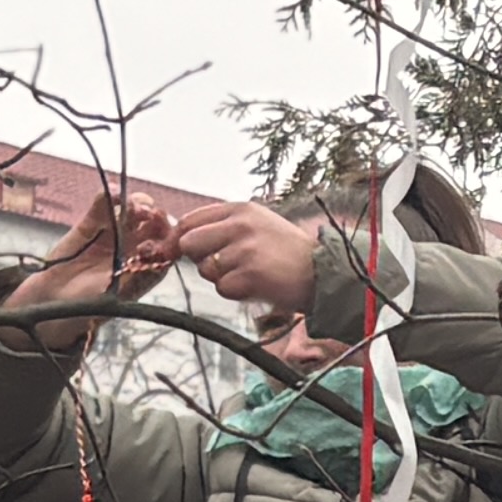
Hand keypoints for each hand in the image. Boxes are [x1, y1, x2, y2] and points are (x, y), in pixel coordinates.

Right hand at [1, 187, 182, 323]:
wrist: (50, 302)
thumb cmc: (86, 308)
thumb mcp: (116, 298)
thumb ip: (137, 279)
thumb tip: (161, 263)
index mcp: (146, 268)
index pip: (167, 248)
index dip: (168, 239)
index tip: (165, 235)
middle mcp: (134, 247)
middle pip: (154, 224)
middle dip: (156, 217)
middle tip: (151, 215)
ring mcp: (114, 233)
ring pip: (133, 211)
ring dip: (137, 204)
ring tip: (133, 206)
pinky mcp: (91, 224)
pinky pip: (103, 206)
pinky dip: (109, 198)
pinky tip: (113, 194)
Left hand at [172, 201, 327, 323]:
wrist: (323, 272)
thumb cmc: (288, 252)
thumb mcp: (259, 224)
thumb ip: (224, 226)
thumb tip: (182, 238)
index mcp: (241, 209)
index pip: (191, 220)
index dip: (179, 238)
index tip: (177, 251)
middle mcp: (240, 225)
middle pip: (190, 243)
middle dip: (200, 259)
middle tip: (223, 266)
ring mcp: (245, 250)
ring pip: (206, 269)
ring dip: (222, 278)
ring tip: (250, 274)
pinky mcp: (250, 275)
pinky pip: (222, 288)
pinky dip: (236, 292)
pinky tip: (256, 286)